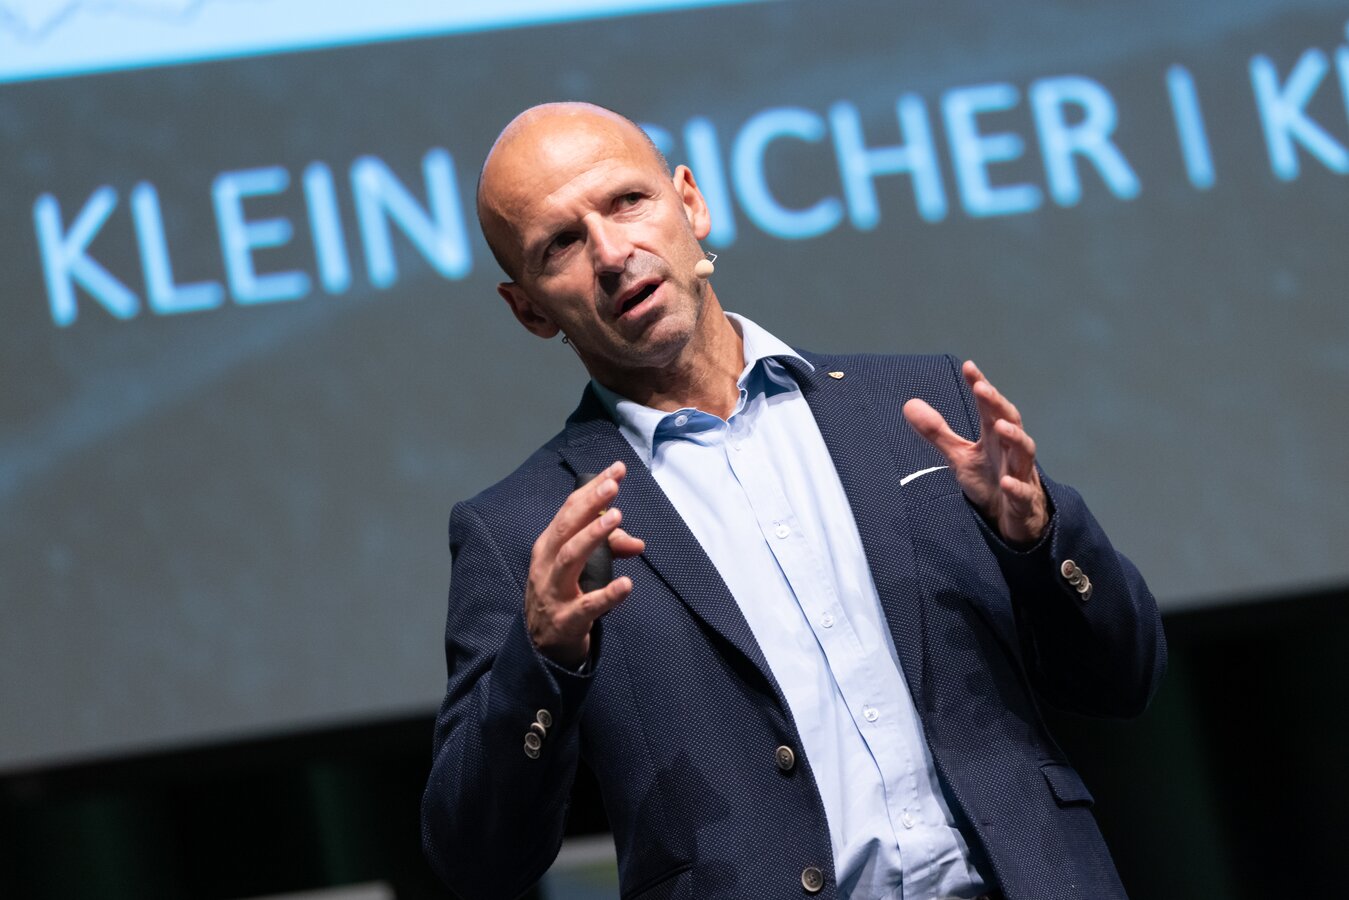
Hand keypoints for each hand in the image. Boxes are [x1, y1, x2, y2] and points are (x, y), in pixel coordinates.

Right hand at [526, 461, 645, 666]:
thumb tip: (638, 543)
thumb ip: (610, 550)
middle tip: (614, 484)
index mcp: (548, 547)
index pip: (569, 510)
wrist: (540, 649)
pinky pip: (587, 606)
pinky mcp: (566, 620)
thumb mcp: (581, 569)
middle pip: (566, 527)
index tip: (617, 469)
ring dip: (593, 535)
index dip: (592, 489)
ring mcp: (554, 592)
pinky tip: (627, 585)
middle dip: (590, 504)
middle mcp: (546, 565)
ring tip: (616, 517)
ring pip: (569, 558)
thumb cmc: (562, 598)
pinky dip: (608, 595)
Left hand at [902, 360, 1048, 545]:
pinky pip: (1023, 494)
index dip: (981, 387)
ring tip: (1000, 425)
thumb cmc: (990, 482)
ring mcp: (1021, 475)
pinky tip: (1007, 483)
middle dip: (997, 404)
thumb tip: (909, 404)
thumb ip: (937, 432)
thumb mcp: (960, 456)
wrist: (1014, 520)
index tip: (969, 366)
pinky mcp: (1024, 502)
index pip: (989, 407)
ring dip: (1014, 438)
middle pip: (1010, 421)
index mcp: (995, 438)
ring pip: (1024, 452)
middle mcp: (1011, 451)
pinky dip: (1016, 487)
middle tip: (981, 388)